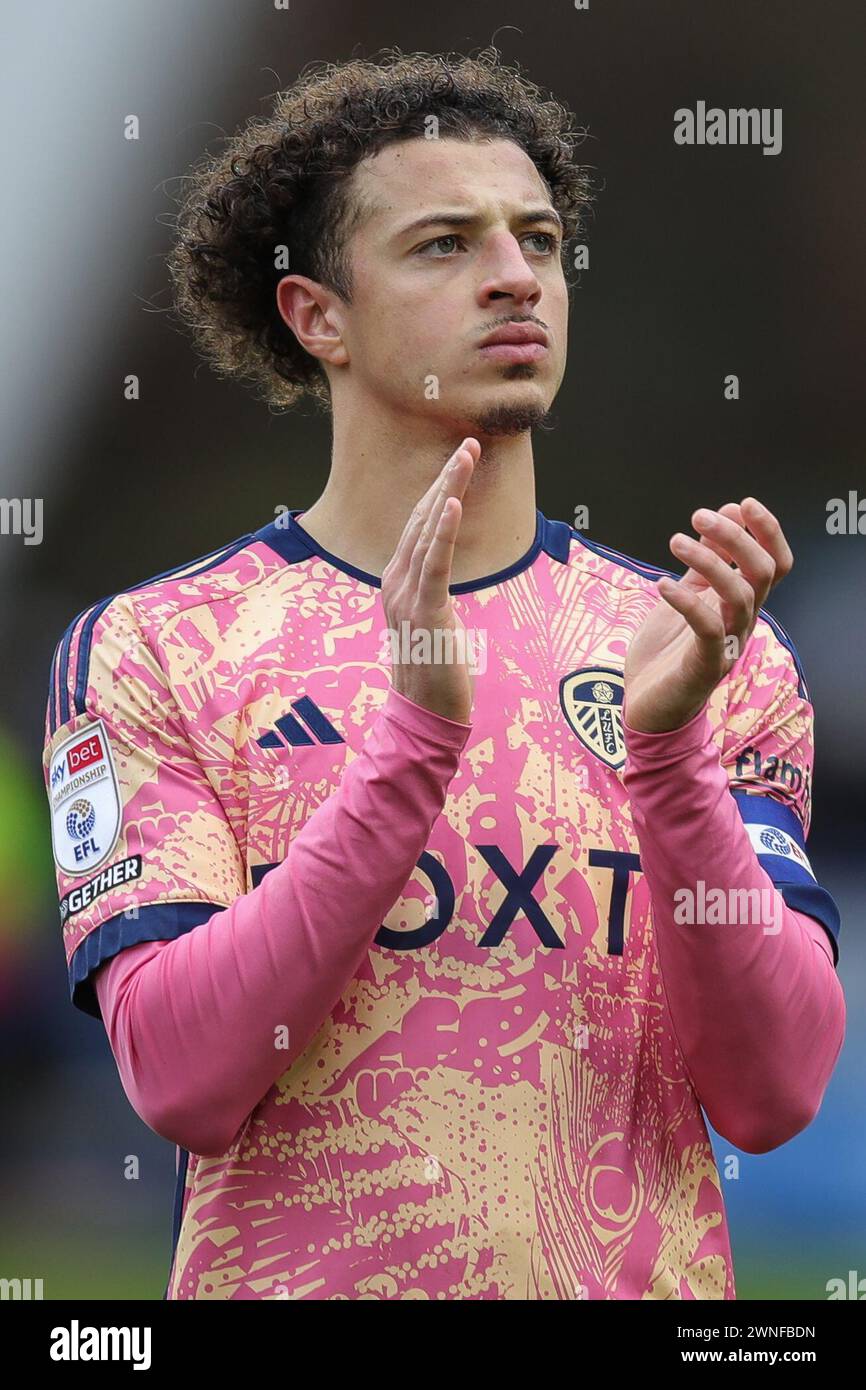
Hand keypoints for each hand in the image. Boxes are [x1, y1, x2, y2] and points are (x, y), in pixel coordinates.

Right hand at [381, 438, 479, 723]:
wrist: (425, 714)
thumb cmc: (434, 670)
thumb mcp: (432, 620)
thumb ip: (432, 592)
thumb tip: (441, 574)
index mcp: (398, 582)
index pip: (419, 526)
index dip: (439, 490)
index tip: (459, 460)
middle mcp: (396, 582)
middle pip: (422, 519)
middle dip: (446, 478)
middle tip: (468, 444)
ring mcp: (407, 596)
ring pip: (428, 532)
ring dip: (448, 490)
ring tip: (464, 457)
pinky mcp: (426, 611)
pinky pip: (434, 564)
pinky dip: (442, 530)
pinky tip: (451, 503)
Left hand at [623, 498, 793, 733]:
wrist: (648, 707)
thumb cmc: (666, 653)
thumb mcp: (684, 595)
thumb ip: (704, 562)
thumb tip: (724, 515)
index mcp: (739, 603)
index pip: (774, 564)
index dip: (767, 532)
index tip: (743, 503)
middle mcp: (741, 622)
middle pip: (762, 573)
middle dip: (736, 538)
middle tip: (700, 515)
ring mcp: (728, 645)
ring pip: (740, 597)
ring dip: (708, 562)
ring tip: (676, 541)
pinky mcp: (707, 666)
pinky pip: (708, 629)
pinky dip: (687, 602)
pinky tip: (661, 584)